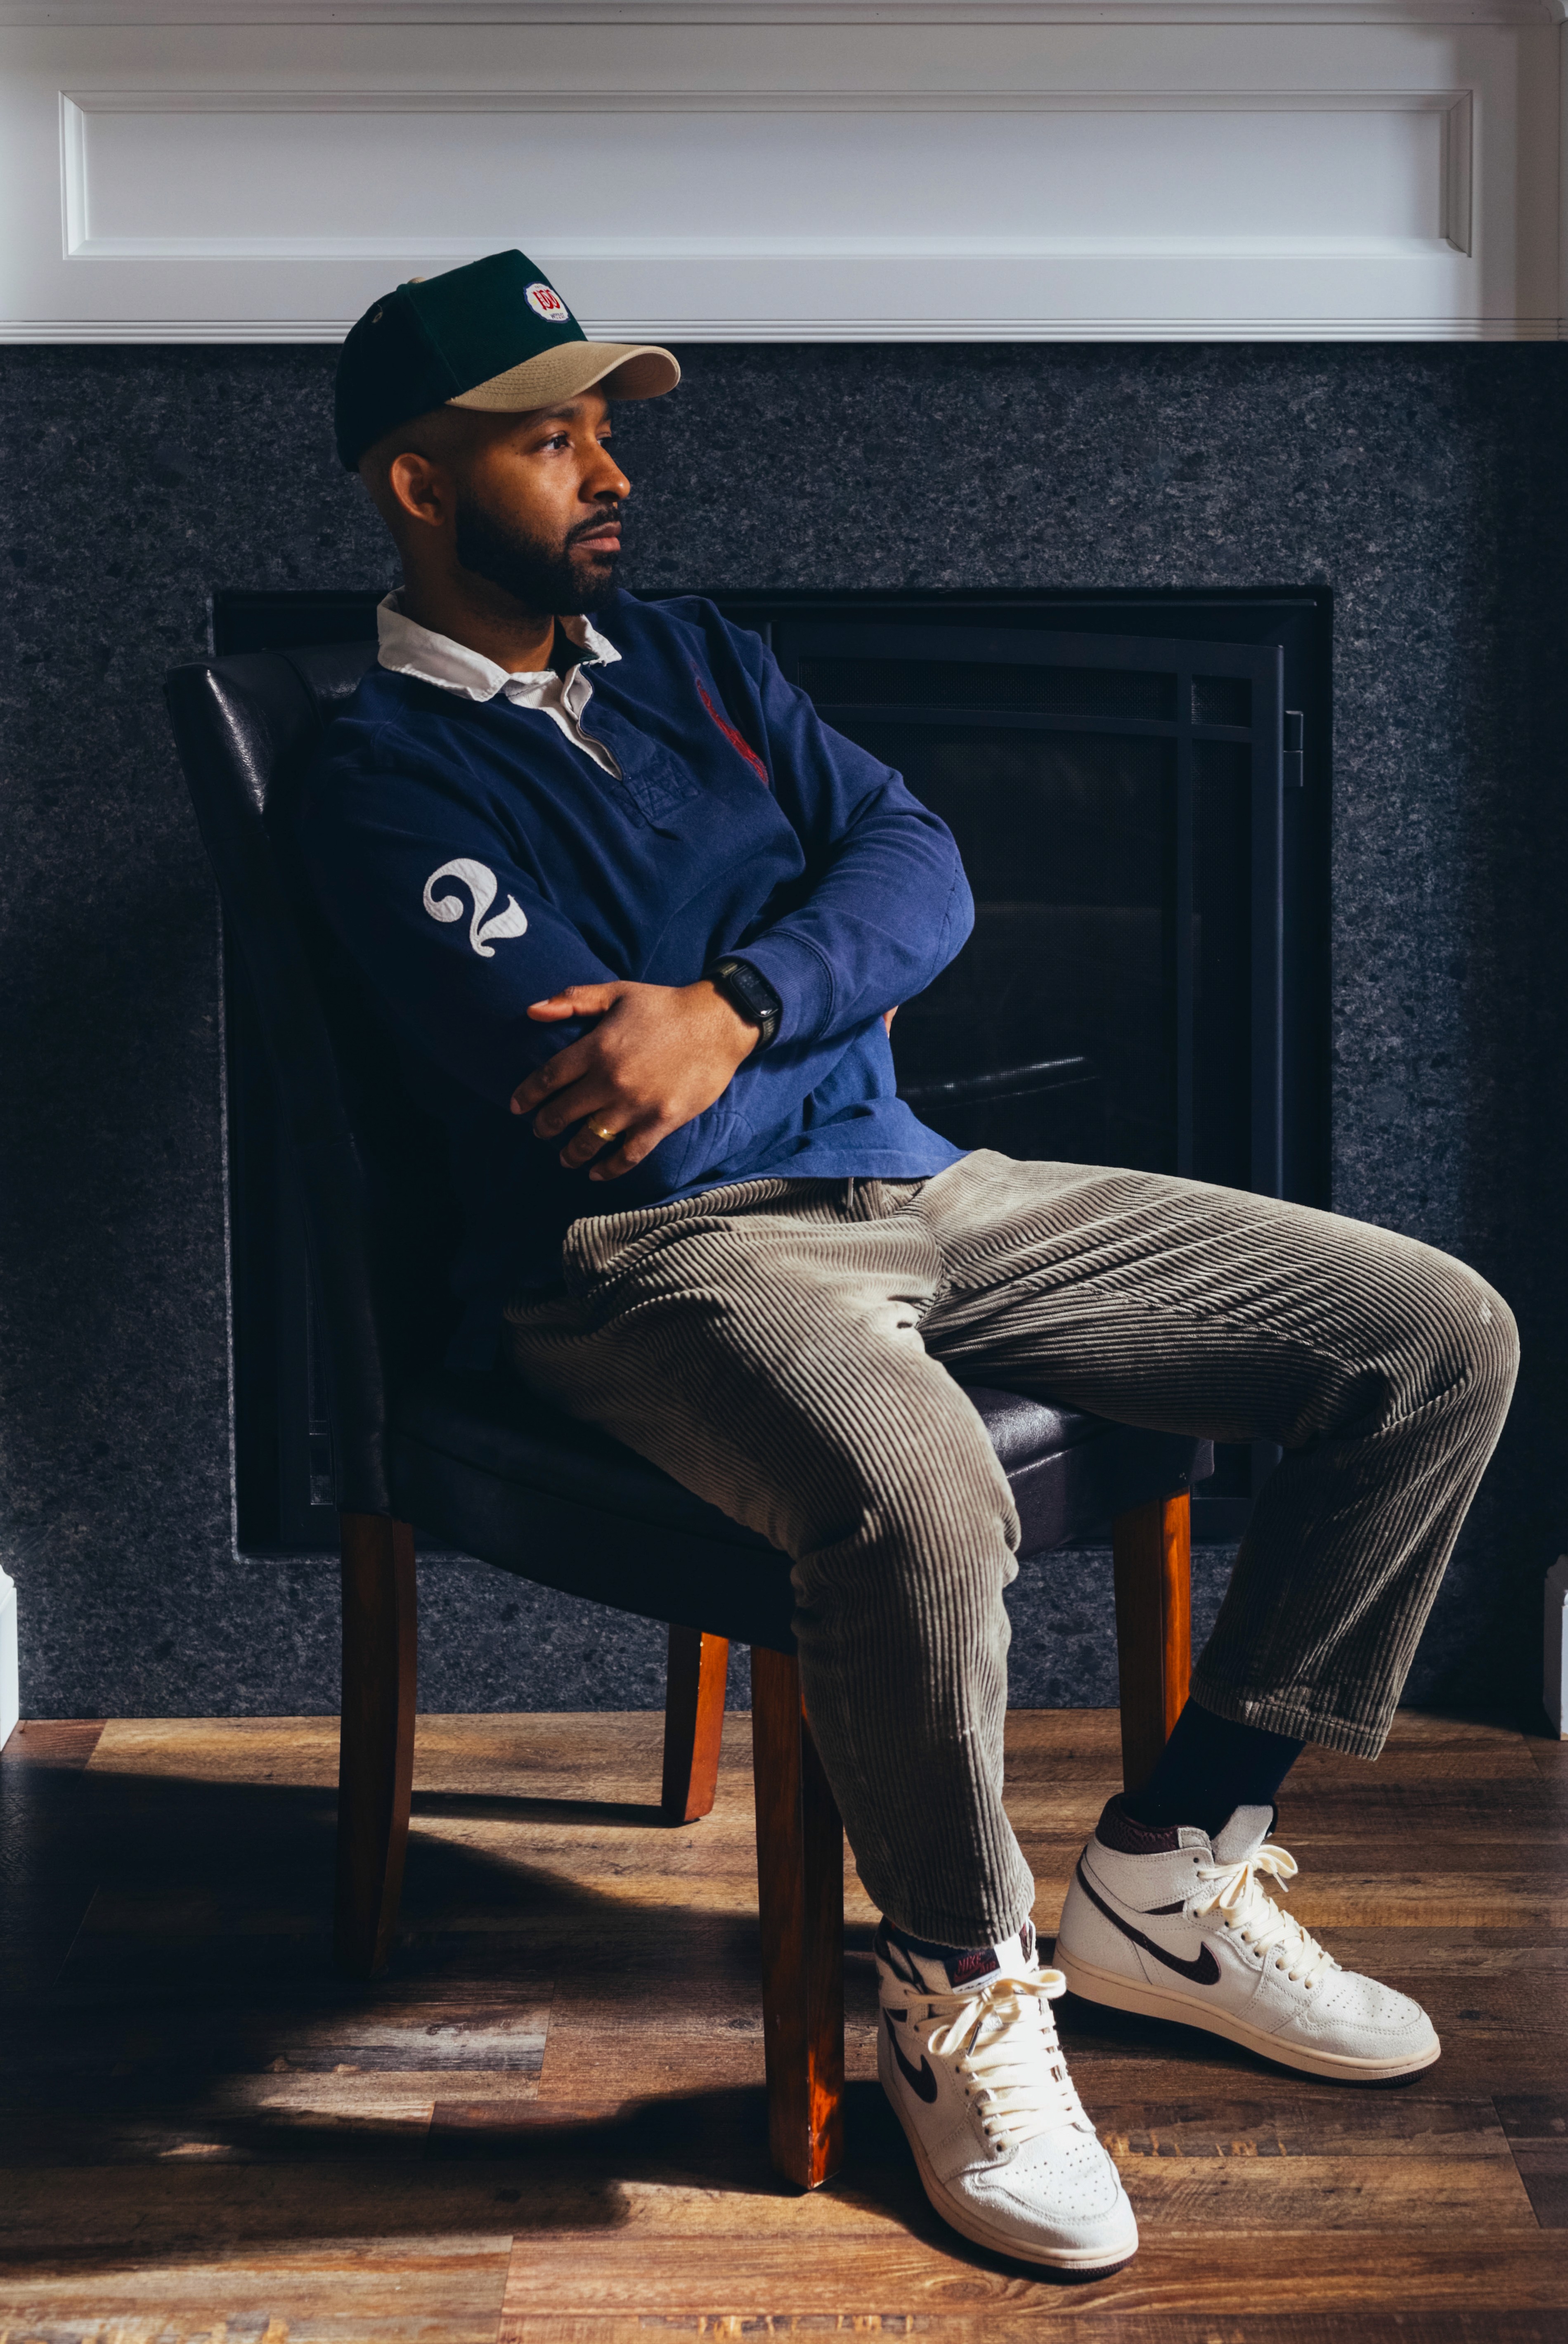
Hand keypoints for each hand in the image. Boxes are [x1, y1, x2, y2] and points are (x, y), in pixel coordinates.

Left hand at [511, 979, 757, 1180]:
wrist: (717, 1023)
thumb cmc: (664, 1005)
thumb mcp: (616, 991)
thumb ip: (572, 1000)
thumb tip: (531, 1011)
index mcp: (597, 1048)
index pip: (548, 1078)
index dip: (527, 1095)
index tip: (516, 1106)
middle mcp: (611, 1080)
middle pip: (563, 1113)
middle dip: (544, 1126)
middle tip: (539, 1131)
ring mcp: (636, 1105)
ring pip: (590, 1140)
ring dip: (570, 1153)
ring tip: (564, 1158)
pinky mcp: (660, 1122)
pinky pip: (627, 1155)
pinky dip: (609, 1169)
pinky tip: (596, 1173)